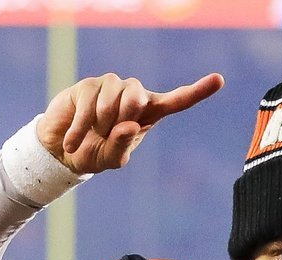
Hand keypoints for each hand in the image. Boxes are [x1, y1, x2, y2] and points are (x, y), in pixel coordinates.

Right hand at [37, 71, 224, 174]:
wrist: (62, 150)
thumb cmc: (94, 153)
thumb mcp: (112, 158)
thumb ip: (122, 145)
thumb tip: (129, 125)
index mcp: (149, 113)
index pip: (177, 100)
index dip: (198, 91)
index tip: (218, 80)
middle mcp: (134, 95)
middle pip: (138, 98)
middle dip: (120, 120)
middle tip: (107, 133)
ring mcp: (111, 86)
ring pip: (111, 101)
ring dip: (99, 124)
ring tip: (93, 132)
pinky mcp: (88, 85)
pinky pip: (88, 105)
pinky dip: (80, 129)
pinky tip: (72, 142)